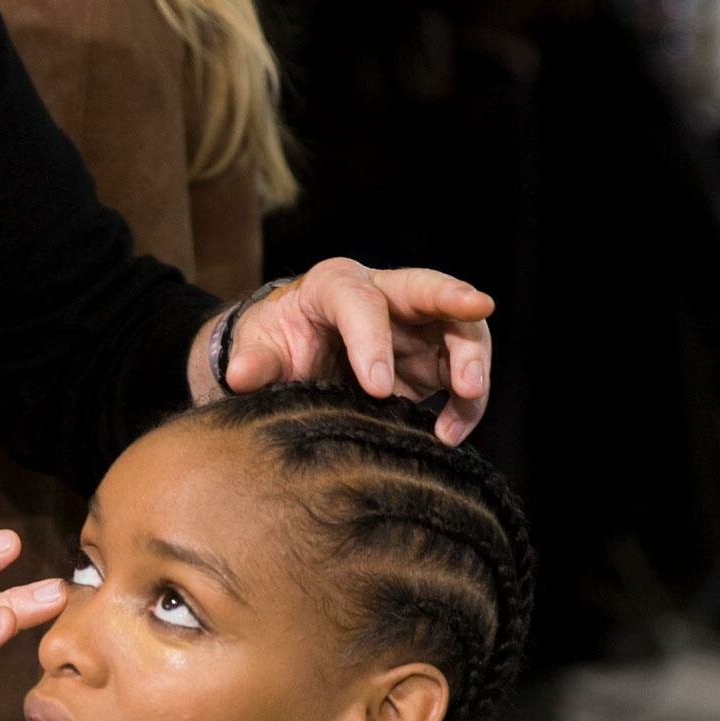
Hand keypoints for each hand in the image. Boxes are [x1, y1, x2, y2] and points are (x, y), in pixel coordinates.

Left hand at [198, 258, 493, 445]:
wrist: (291, 357)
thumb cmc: (274, 343)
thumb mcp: (257, 349)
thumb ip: (253, 362)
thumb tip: (240, 376)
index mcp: (334, 285)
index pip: (359, 302)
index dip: (372, 342)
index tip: (377, 389)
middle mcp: (383, 294)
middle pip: (427, 288)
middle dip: (455, 300)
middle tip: (478, 314)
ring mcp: (413, 326)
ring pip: (460, 329)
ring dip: (472, 364)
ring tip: (463, 405)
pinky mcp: (431, 359)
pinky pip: (461, 375)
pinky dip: (465, 404)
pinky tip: (448, 435)